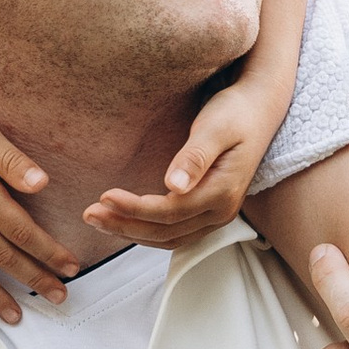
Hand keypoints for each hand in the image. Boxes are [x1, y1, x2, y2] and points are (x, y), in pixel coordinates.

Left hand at [86, 77, 280, 249]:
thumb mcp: (216, 127)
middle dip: (125, 225)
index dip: (135, 208)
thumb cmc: (237, 113)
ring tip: (99, 220)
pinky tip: (125, 222)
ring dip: (131, 232)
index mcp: (223, 193)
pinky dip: (146, 231)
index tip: (105, 196)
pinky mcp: (208, 211)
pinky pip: (174, 233)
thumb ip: (195, 157)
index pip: (170, 212)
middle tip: (90, 213)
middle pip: (165, 232)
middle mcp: (221, 212)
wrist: (258, 110)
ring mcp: (216, 215)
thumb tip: (174, 184)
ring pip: (168, 238)